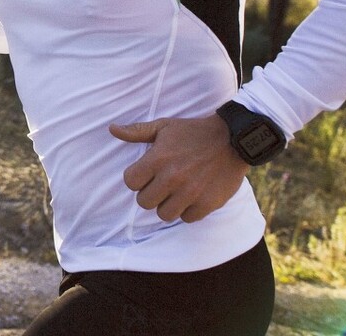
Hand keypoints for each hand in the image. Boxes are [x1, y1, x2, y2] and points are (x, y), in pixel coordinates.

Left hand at [109, 115, 248, 223]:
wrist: (233, 139)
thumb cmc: (194, 132)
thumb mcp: (164, 126)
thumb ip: (136, 131)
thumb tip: (112, 129)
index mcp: (158, 159)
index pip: (130, 182)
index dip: (136, 179)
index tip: (146, 174)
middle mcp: (172, 178)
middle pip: (144, 202)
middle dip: (150, 194)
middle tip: (161, 184)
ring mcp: (191, 192)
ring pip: (164, 215)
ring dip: (168, 205)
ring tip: (176, 192)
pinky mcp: (208, 203)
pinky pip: (187, 219)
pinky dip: (188, 211)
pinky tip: (192, 197)